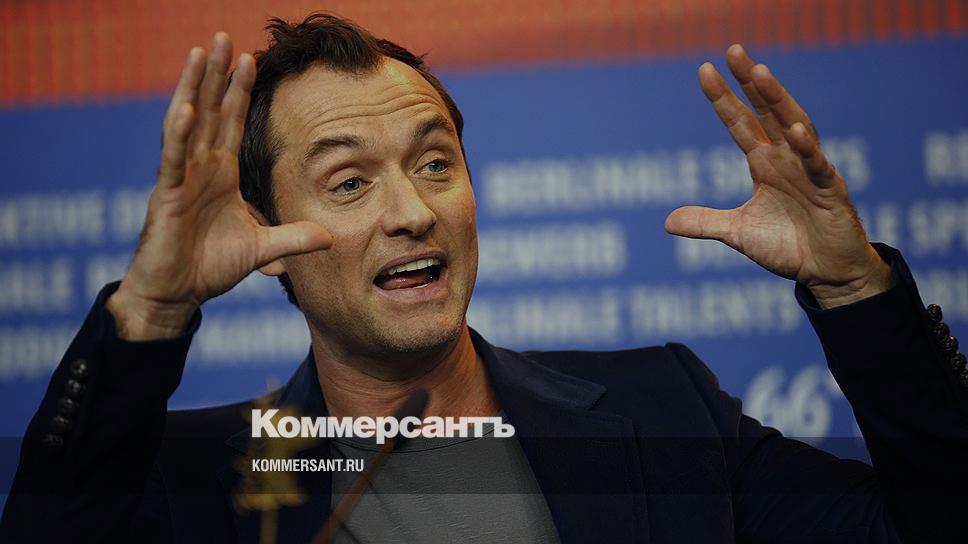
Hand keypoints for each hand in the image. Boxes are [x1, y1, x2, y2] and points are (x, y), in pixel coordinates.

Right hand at [107, 33, 331, 339]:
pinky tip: (186, 108)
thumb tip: (330, 237)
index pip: (232, 122)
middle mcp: (199, 167)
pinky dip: (179, 134)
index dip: (239, 91)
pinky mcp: (167, 196)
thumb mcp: (263, 250)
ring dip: (194, 87)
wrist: (179, 293)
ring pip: (187, 123)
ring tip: (200, 52)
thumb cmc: (211, 266)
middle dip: (216, 74)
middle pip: (210, 110)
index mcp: (220, 173)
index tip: (250, 58)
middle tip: (222, 36)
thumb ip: (294, 238)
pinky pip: (173, 160)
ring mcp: (181, 178)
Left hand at [664, 44, 891, 308]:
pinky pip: (818, 166)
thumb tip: (666, 222)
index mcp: (764, 164)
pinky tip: (797, 130)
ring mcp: (809, 171)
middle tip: (733, 51)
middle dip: (750, 83)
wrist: (825, 273)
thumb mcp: (738, 233)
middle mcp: (786, 160)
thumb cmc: (787, 245)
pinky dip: (808, 149)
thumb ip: (705, 223)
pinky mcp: (830, 191)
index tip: (703, 70)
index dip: (723, 99)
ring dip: (777, 100)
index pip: (739, 123)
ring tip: (760, 73)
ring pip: (794, 127)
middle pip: (766, 113)